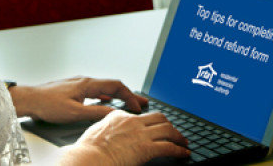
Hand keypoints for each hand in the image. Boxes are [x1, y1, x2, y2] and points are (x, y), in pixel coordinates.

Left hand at [9, 77, 148, 122]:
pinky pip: (94, 91)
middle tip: (141, 102)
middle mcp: (83, 81)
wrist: (28, 99)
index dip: (130, 96)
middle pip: (112, 86)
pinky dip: (105, 97)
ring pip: (103, 88)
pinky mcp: (71, 90)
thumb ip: (96, 112)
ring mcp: (77, 85)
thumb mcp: (75, 112)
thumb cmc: (47, 104)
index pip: (116, 86)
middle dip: (127, 94)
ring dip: (117, 96)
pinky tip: (104, 102)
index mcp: (87, 84)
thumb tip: (114, 114)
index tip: (138, 107)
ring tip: (127, 103)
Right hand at [59, 110, 189, 165]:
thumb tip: (108, 132)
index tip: (154, 127)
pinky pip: (169, 147)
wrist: (90, 157)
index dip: (150, 122)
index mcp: (119, 116)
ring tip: (183, 142)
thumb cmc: (88, 149)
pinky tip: (183, 153)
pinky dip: (179, 150)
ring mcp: (141, 134)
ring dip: (178, 136)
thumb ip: (106, 128)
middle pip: (159, 118)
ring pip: (168, 129)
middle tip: (174, 132)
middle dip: (169, 124)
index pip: (140, 115)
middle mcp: (133, 121)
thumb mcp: (96, 131)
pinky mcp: (147, 148)